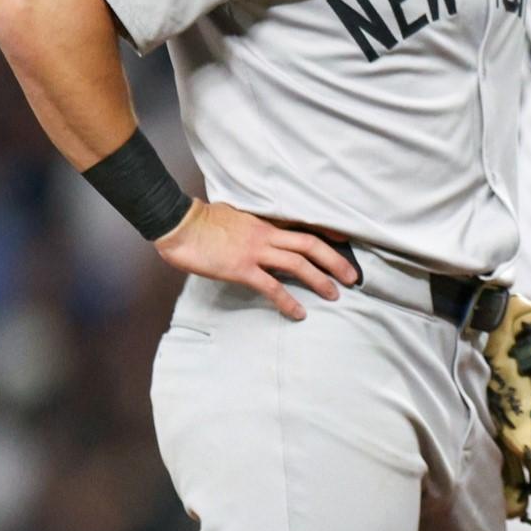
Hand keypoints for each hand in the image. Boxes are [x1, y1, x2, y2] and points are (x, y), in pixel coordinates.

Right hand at [152, 198, 360, 320]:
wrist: (178, 223)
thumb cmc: (201, 221)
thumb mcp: (234, 216)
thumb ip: (252, 227)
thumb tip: (259, 235)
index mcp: (265, 223)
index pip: (304, 227)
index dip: (328, 236)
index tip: (346, 243)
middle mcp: (267, 235)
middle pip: (310, 245)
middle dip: (335, 261)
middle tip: (352, 277)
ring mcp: (255, 251)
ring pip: (298, 264)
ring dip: (320, 280)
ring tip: (335, 295)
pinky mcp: (241, 268)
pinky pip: (271, 286)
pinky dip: (288, 301)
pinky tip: (299, 313)